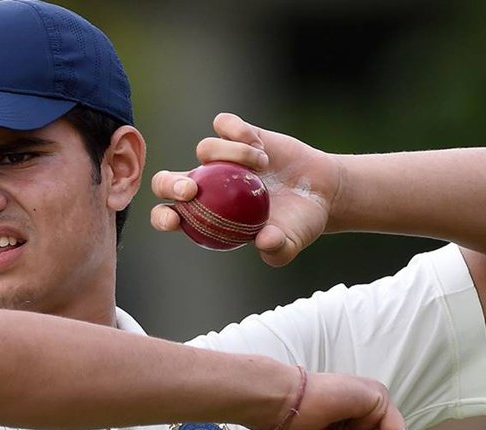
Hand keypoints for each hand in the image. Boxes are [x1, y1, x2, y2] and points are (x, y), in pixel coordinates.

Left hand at [151, 112, 342, 266]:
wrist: (323, 192)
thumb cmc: (299, 222)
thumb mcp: (291, 241)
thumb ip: (277, 248)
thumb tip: (264, 242)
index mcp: (207, 216)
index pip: (169, 216)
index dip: (163, 218)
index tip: (175, 220)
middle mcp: (207, 185)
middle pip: (167, 181)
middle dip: (169, 183)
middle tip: (191, 190)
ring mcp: (221, 158)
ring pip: (204, 148)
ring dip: (231, 155)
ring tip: (262, 166)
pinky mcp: (239, 134)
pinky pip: (224, 124)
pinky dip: (238, 132)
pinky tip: (261, 148)